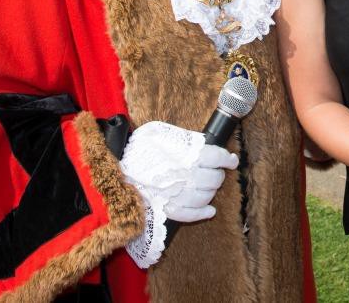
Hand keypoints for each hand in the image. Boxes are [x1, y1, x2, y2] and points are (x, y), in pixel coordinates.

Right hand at [120, 121, 238, 268]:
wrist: (117, 172)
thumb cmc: (139, 151)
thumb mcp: (162, 134)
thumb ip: (183, 139)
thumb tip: (199, 142)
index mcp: (189, 155)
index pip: (218, 157)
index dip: (228, 159)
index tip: (232, 160)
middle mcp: (188, 175)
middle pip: (214, 179)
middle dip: (218, 175)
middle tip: (215, 172)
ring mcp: (179, 195)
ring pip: (206, 197)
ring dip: (211, 192)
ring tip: (208, 186)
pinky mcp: (169, 209)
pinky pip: (192, 214)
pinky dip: (203, 213)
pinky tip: (210, 210)